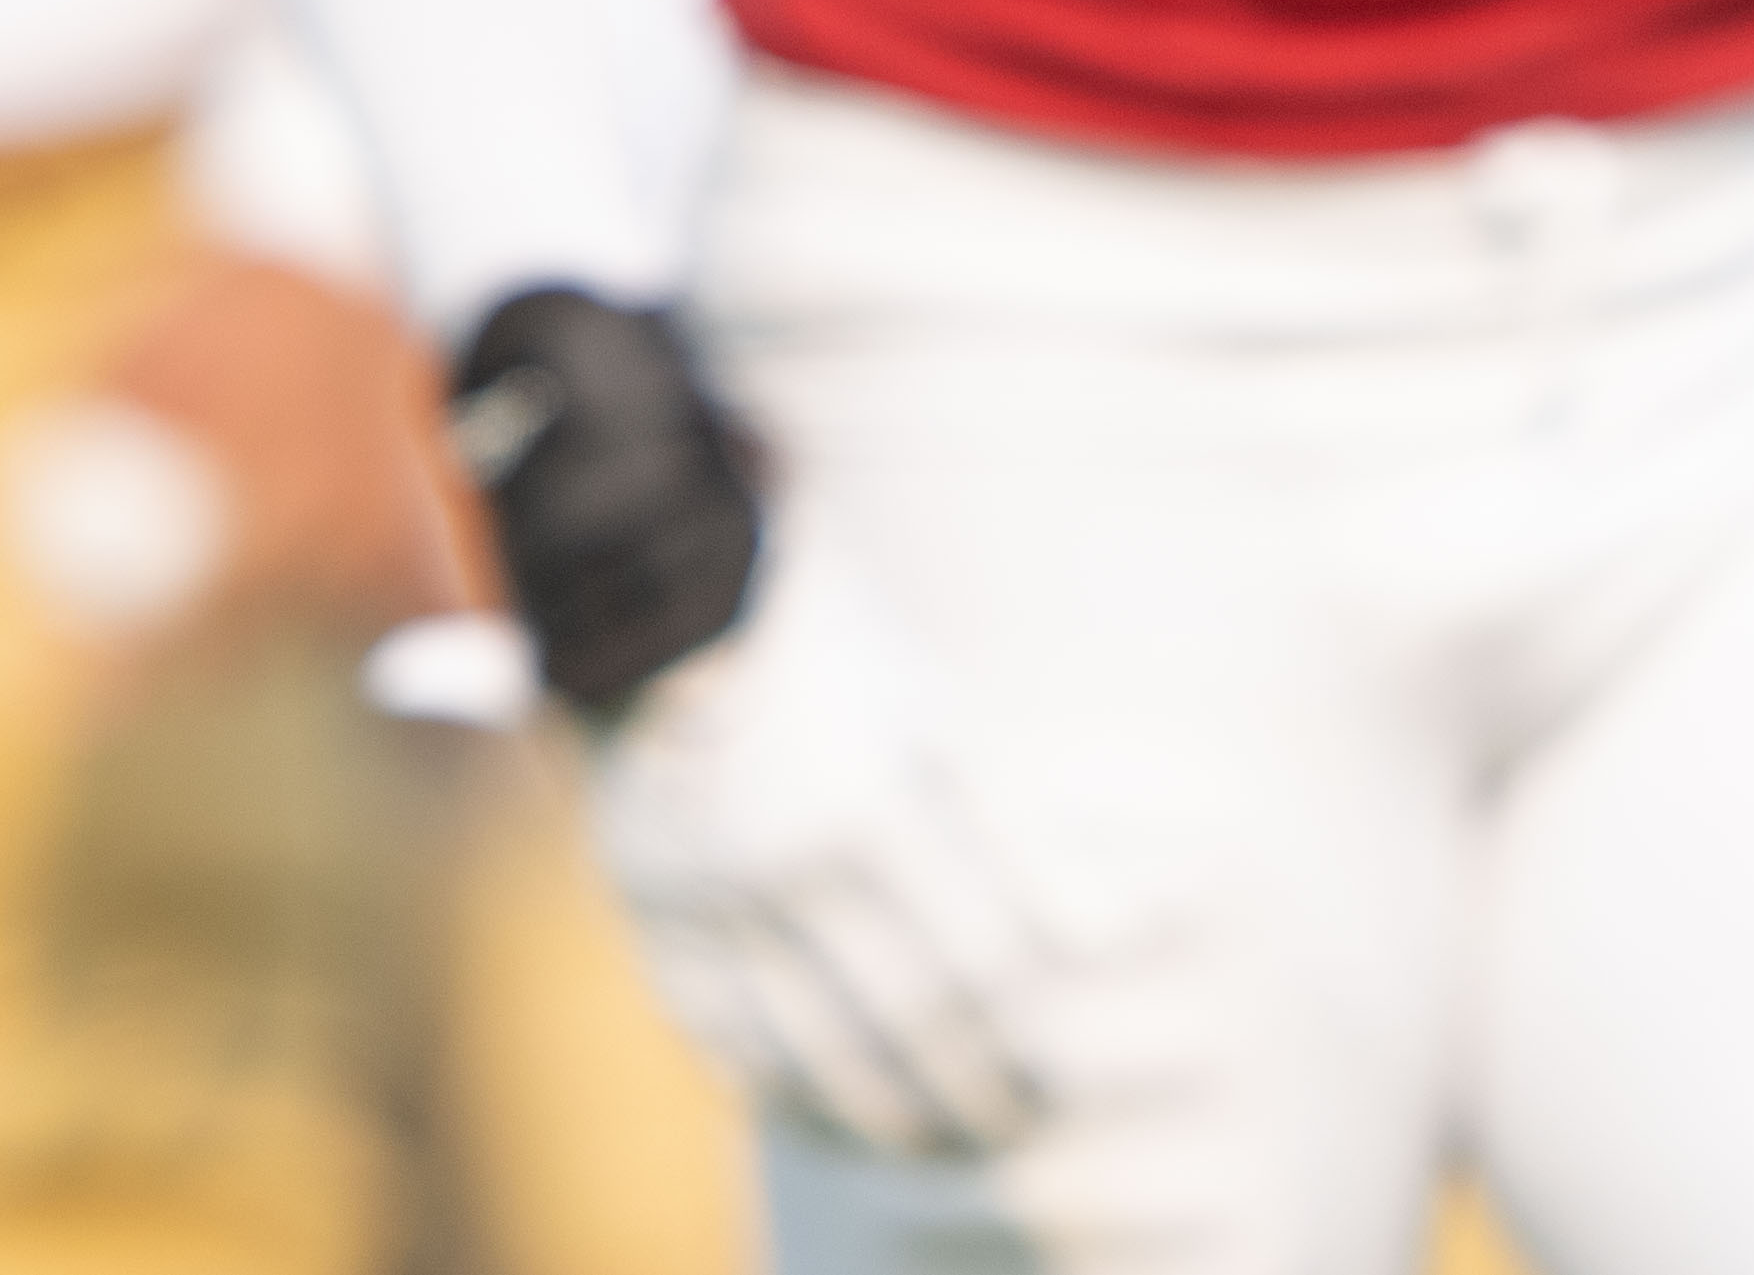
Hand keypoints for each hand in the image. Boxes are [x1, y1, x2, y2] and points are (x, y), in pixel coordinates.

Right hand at [583, 531, 1074, 1160]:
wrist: (683, 614)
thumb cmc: (845, 674)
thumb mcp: (947, 733)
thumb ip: (1030, 842)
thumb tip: (1115, 941)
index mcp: (869, 806)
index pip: (978, 963)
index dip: (1024, 1042)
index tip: (1049, 1092)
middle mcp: (780, 854)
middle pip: (898, 1018)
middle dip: (965, 1095)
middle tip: (1002, 1132)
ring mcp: (700, 883)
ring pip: (802, 1042)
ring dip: (874, 1111)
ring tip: (922, 1139)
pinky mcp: (638, 898)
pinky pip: (708, 1024)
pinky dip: (767, 1078)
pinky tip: (814, 1104)